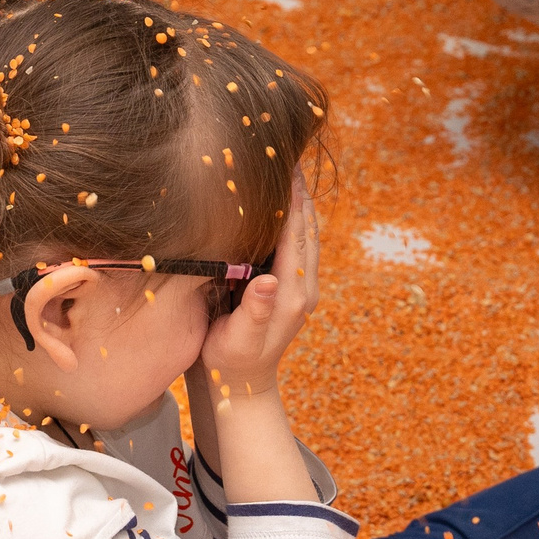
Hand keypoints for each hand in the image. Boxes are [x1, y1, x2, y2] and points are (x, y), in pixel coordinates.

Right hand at [199, 174, 318, 406]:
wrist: (242, 385)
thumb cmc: (230, 362)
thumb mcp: (237, 340)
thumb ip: (255, 312)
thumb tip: (270, 281)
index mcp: (292, 294)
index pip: (296, 235)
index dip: (292, 200)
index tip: (287, 166)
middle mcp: (304, 287)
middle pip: (308, 228)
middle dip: (300, 192)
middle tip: (290, 154)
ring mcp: (302, 287)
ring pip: (308, 234)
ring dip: (301, 202)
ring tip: (290, 168)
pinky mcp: (294, 288)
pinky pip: (300, 245)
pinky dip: (296, 219)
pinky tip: (284, 203)